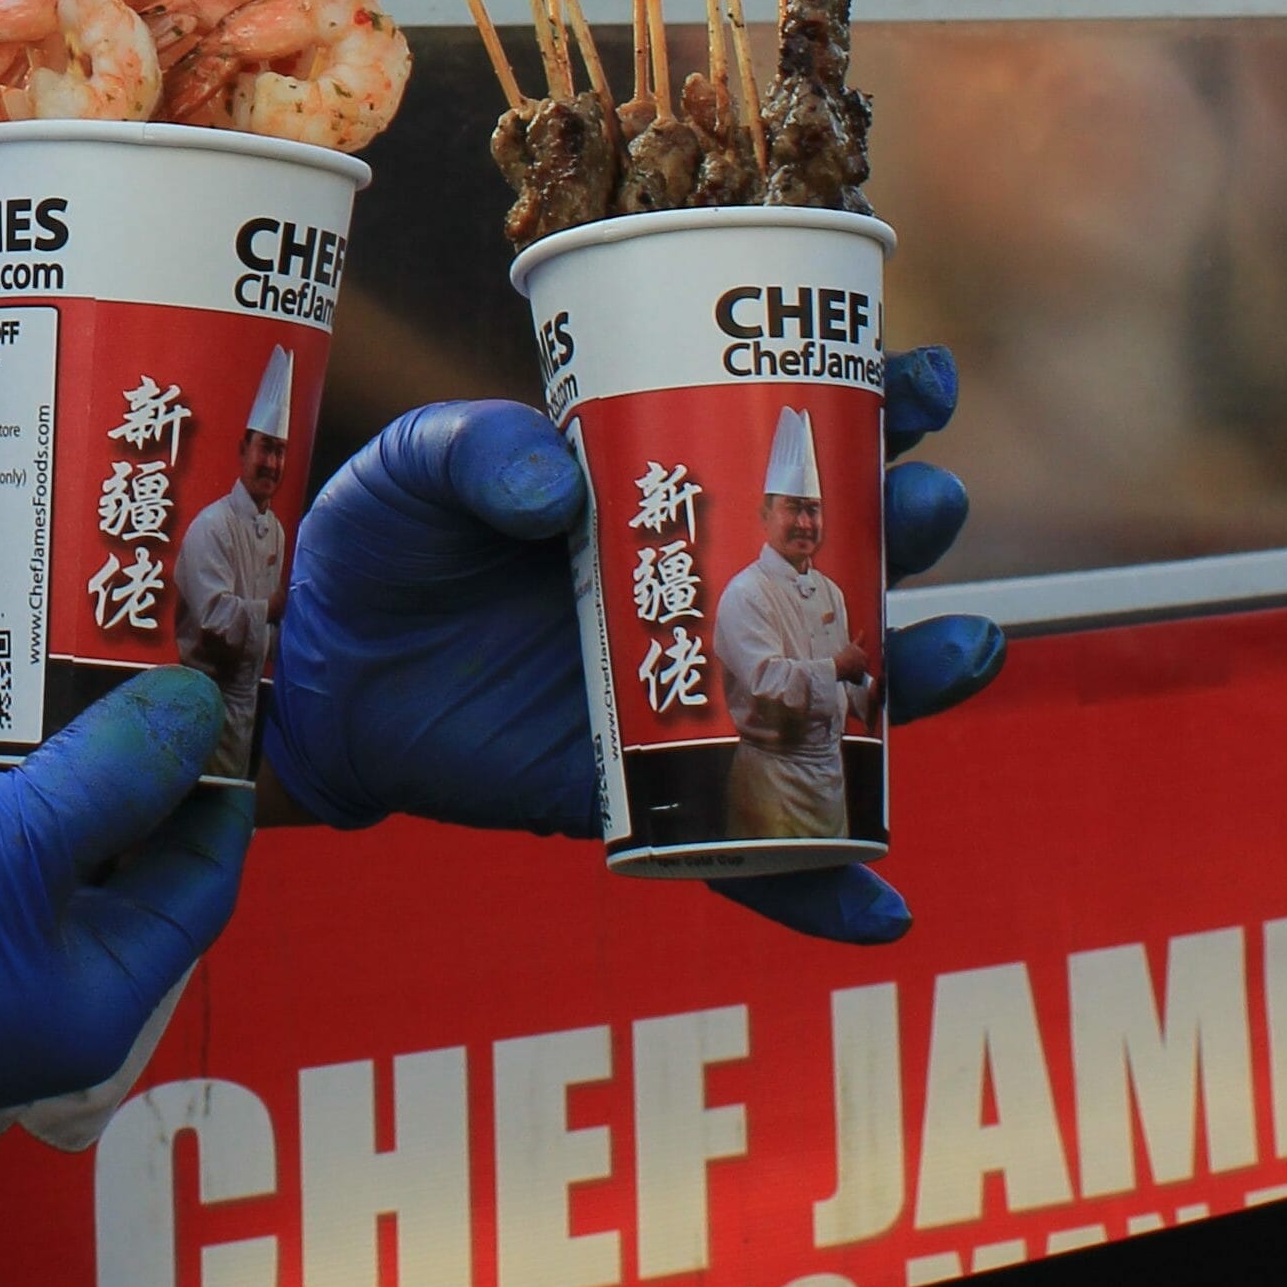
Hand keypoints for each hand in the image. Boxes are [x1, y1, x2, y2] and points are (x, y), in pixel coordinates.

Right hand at [0, 652, 244, 1178]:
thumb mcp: (5, 851)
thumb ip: (109, 774)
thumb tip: (203, 709)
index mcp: (97, 980)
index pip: (192, 869)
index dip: (203, 770)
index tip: (203, 672)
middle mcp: (39, 958)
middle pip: (79, 807)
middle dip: (40, 700)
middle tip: (41, 608)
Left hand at [261, 348, 1004, 948]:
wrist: (321, 664)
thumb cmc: (386, 539)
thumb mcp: (418, 466)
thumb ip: (475, 453)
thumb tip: (551, 486)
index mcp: (667, 485)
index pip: (793, 441)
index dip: (874, 405)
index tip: (923, 378)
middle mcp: (704, 590)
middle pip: (843, 563)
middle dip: (908, 527)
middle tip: (932, 499)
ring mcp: (689, 695)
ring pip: (832, 697)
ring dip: (911, 682)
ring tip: (965, 650)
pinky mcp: (650, 790)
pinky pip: (749, 854)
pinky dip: (820, 891)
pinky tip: (881, 908)